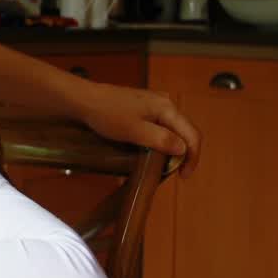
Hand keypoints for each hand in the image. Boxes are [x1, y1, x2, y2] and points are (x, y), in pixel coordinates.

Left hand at [76, 81, 200, 176]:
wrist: (84, 100)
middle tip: (171, 172)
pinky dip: (158, 140)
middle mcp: (164, 103)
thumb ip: (161, 140)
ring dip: (169, 148)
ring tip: (160, 164)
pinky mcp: (142, 107)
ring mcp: (153, 104)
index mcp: (167, 108)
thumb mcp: (135, 131)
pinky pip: (158, 126)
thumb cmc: (107, 115)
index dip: (193, 158)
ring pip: (171, 129)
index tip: (183, 177)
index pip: (192, 134)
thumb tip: (183, 149)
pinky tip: (150, 150)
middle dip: (182, 153)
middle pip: (184, 131)